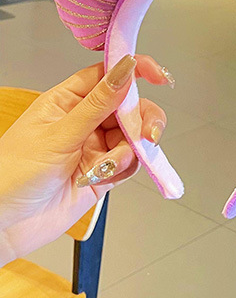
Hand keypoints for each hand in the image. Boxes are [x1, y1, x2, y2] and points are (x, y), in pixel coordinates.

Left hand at [0, 54, 171, 263]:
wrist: (3, 227)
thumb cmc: (11, 176)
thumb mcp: (58, 134)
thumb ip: (98, 104)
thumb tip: (125, 70)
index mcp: (66, 102)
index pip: (107, 75)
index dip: (133, 70)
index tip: (158, 75)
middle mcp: (83, 122)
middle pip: (129, 106)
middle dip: (142, 117)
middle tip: (147, 132)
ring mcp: (94, 147)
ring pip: (133, 135)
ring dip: (133, 147)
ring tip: (116, 162)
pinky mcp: (103, 173)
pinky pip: (130, 162)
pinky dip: (127, 166)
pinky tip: (108, 174)